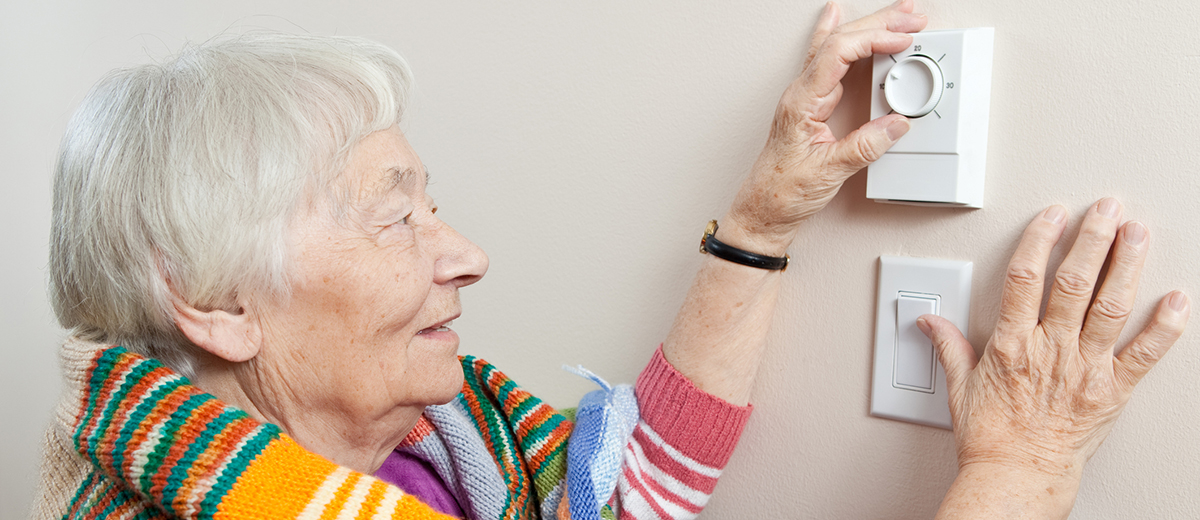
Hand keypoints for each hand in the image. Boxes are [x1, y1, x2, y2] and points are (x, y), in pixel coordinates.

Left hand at [723, 0, 925, 253]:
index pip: (838, 53)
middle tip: (911, 17)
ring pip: (835, 47)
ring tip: (896, 16)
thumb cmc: (782, 193)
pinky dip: (841, 39)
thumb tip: (897, 124)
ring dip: (867, 29)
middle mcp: (800, 94)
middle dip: (878, 24)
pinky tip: (836, 18)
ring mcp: (804, 97)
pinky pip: (828, 61)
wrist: (762, 212)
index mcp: (801, 102)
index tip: (903, 40)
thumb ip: (865, 146)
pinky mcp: (810, 106)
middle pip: (838, 41)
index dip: (873, 40)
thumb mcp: (829, 172)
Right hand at [921, 199, 1189, 515]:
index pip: (1023, 279)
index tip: (1053, 215)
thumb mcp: (959, 386)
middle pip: (1073, 283)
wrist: (1016, 476)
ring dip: (1126, 266)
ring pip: (1109, 307)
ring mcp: (1084, 369)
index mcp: (1011, 345)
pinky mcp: (1112, 392)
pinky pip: (1144, 355)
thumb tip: (929, 321)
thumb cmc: (990, 437)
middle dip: (1092, 240)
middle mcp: (1050, 351)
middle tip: (1107, 209)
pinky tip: (1176, 300)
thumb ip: (949, 346)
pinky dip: (1164, 327)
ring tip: (1137, 234)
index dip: (1039, 240)